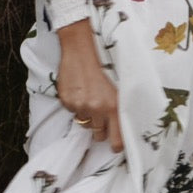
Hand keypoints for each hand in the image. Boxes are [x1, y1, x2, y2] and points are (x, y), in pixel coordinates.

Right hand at [56, 19, 123, 151]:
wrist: (81, 47)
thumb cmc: (105, 63)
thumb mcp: (120, 85)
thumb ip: (121, 106)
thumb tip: (125, 124)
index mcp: (114, 106)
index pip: (116, 141)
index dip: (116, 146)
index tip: (116, 146)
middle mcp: (96, 109)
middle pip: (99, 135)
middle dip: (101, 128)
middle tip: (103, 114)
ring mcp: (79, 106)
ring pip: (85, 124)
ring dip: (88, 116)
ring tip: (91, 97)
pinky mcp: (66, 101)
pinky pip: (73, 112)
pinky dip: (76, 105)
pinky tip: (80, 90)